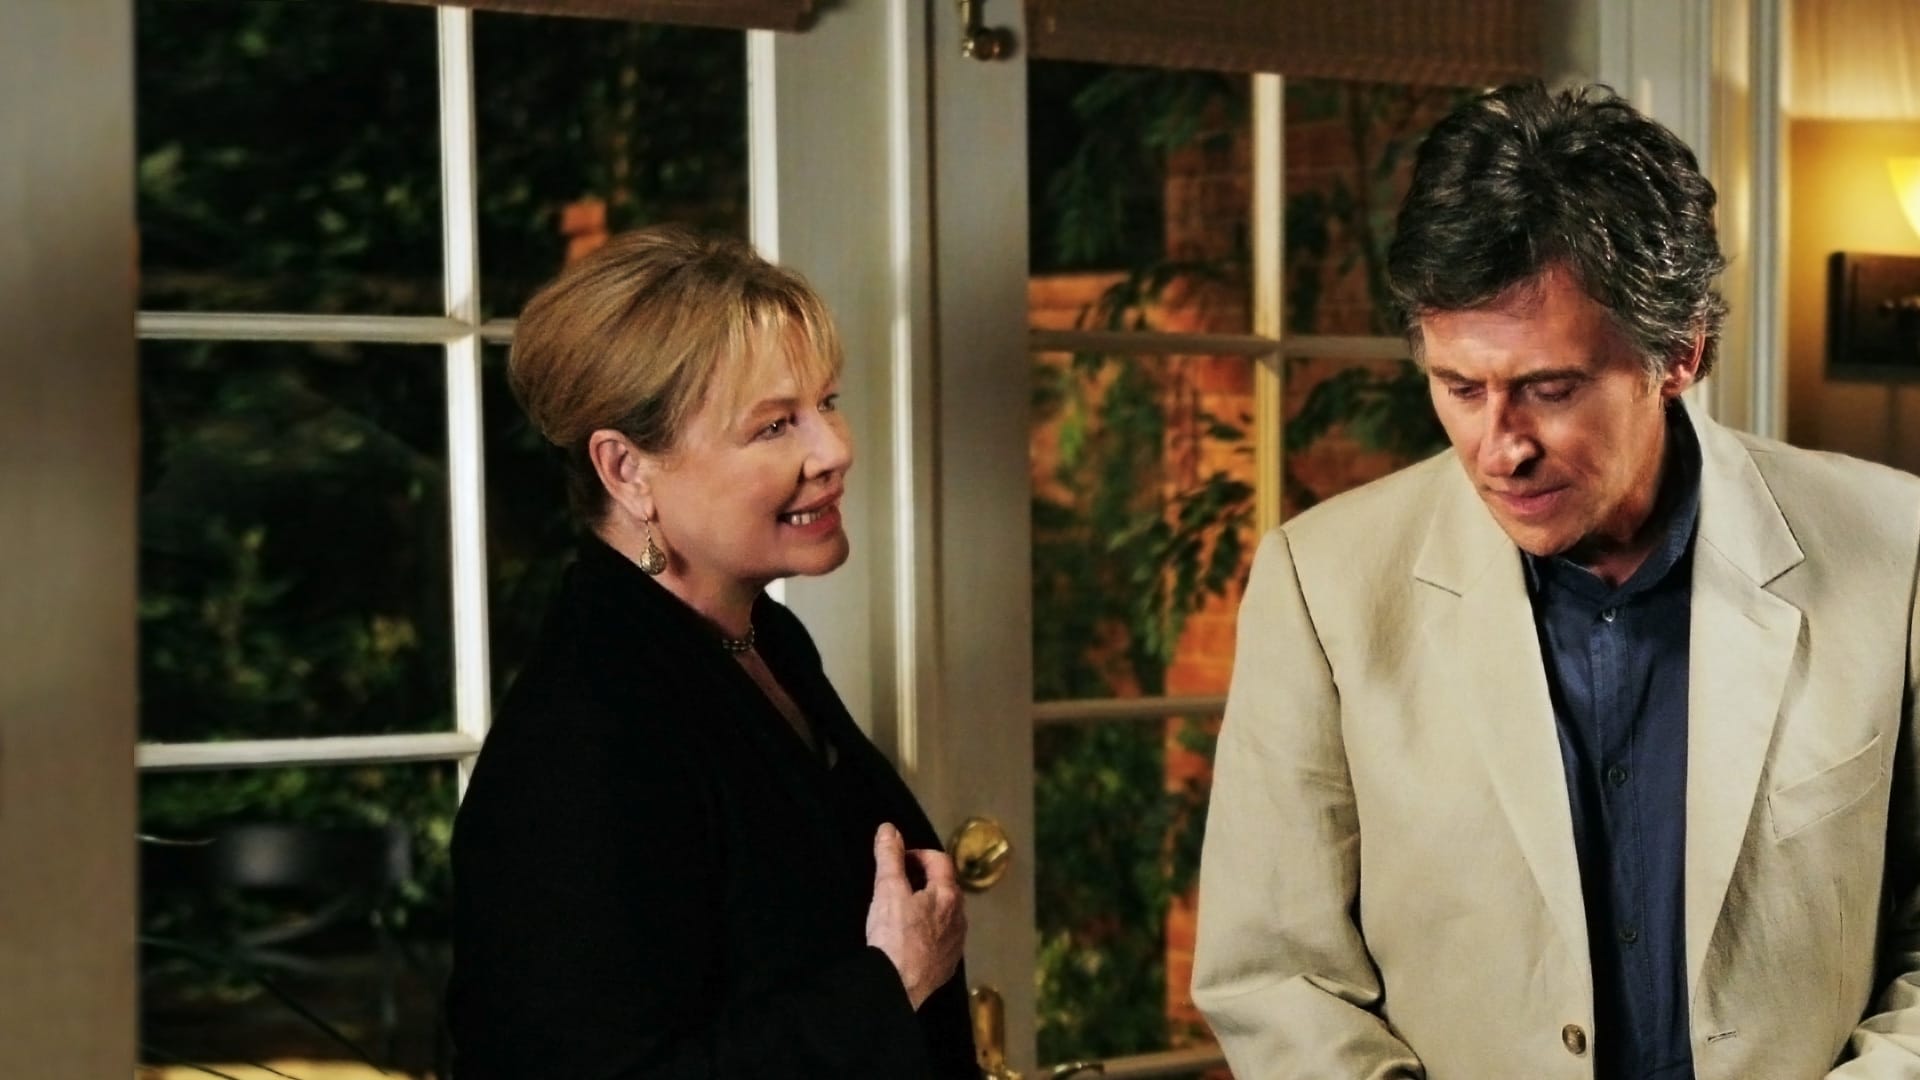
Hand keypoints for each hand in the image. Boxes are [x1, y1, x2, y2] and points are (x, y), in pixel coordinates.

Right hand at [865, 822, 966, 1009]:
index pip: (940, 861)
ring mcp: (955, 944)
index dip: (918, 854)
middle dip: (923, 879)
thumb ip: (889, 856)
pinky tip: (909, 939)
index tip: (899, 860)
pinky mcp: (947, 966)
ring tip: (901, 911)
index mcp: (948, 895)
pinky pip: (941, 939)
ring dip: (927, 906)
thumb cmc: (894, 936)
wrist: (897, 986)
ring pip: (945, 915)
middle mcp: (959, 918)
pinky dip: (928, 931)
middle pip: (945, 887)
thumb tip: (889, 829)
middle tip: (898, 883)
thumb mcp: (887, 889)